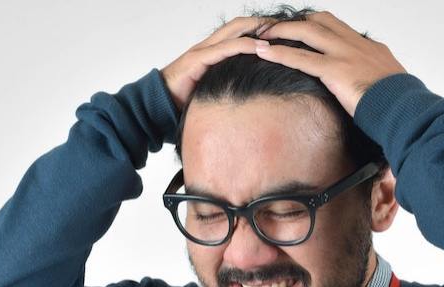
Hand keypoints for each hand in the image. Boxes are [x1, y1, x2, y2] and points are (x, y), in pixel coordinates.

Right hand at [161, 17, 276, 113]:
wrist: (156, 105)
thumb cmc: (183, 101)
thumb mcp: (212, 90)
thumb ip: (228, 85)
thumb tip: (252, 95)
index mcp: (211, 51)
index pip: (239, 31)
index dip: (259, 27)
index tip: (281, 31)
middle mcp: (208, 46)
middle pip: (239, 25)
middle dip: (263, 23)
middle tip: (286, 27)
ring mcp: (202, 51)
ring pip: (235, 31)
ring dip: (258, 29)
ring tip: (279, 32)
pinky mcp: (197, 60)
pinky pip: (226, 48)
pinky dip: (246, 45)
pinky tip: (262, 47)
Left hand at [255, 11, 406, 116]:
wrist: (405, 110)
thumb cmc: (400, 106)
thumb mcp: (390, 86)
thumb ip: (375, 83)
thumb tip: (369, 94)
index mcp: (370, 48)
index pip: (340, 28)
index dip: (318, 26)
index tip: (303, 27)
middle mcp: (356, 45)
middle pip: (321, 21)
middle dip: (297, 22)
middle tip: (277, 27)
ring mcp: (345, 54)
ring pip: (307, 32)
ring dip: (282, 31)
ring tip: (262, 34)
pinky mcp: (335, 70)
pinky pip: (300, 57)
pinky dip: (278, 53)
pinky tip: (262, 52)